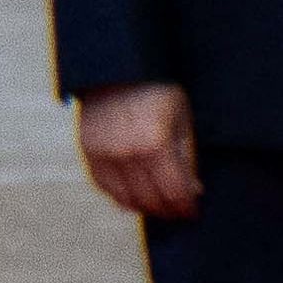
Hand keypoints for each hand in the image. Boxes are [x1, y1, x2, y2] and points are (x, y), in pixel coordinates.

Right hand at [71, 84, 201, 221]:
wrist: (115, 71)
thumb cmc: (155, 92)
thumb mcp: (181, 119)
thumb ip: (187, 157)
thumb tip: (193, 192)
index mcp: (155, 142)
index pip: (174, 192)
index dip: (186, 207)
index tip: (192, 211)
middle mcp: (127, 152)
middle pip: (152, 201)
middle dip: (169, 210)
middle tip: (178, 210)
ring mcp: (104, 154)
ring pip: (127, 200)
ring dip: (146, 207)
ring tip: (159, 204)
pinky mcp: (89, 153)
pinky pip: (106, 188)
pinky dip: (123, 197)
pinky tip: (136, 194)